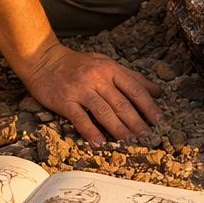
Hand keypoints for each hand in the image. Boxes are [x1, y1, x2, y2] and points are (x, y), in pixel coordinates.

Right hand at [13, 38, 163, 145]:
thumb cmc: (79, 63)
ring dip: (117, 128)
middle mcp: (97, 79)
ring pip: (103, 112)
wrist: (43, 59)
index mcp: (110, 69)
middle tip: (147, 136)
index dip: (148, 105)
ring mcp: (80, 90)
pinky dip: (90, 131)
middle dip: (136, 121)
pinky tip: (99, 143)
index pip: (134, 89)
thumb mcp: (107, 63)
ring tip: (128, 141)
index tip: (160, 119)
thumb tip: (158, 90)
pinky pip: (80, 118)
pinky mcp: (64, 101)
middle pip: (121, 103)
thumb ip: (132, 77)